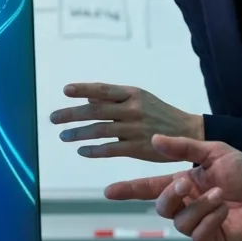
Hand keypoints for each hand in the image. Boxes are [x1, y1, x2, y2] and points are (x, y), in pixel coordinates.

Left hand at [49, 82, 203, 160]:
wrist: (188, 133)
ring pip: (100, 130)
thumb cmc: (159, 114)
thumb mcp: (141, 100)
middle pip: (96, 111)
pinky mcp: (138, 148)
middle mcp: (133, 109)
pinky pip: (110, 149)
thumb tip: (88, 101)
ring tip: (63, 136)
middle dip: (71, 114)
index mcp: (133, 94)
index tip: (65, 90)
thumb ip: (115, 101)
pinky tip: (81, 151)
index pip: (103, 90)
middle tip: (53, 118)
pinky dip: (94, 150)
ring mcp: (136, 129)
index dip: (83, 89)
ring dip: (78, 133)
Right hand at [104, 134, 241, 240]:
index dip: (130, 189)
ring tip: (220, 196)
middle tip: (186, 183)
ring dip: (199, 206)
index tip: (108, 191)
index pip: (151, 187)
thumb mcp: (216, 152)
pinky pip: (198, 234)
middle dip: (170, 195)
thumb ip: (184, 148)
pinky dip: (211, 220)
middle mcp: (189, 205)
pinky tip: (226, 211)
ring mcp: (200, 225)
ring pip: (179, 222)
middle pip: (161, 207)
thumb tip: (154, 139)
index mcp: (186, 183)